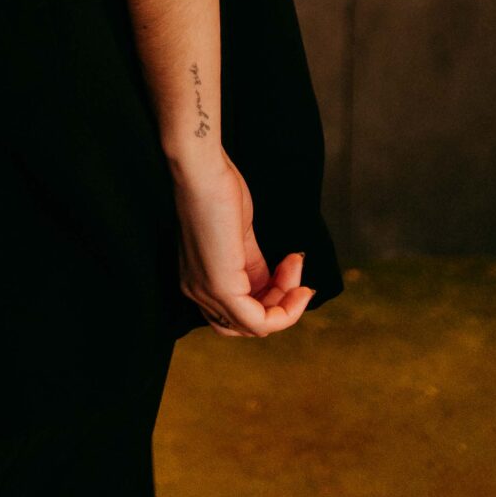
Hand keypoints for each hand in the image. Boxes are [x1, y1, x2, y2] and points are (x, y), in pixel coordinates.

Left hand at [171, 150, 312, 339]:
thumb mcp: (239, 238)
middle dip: (279, 304)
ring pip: (255, 327)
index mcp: (197, 280)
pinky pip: (259, 322)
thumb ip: (253, 267)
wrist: (203, 170)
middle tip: (296, 274)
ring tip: (296, 268)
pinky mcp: (221, 289)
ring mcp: (207, 293)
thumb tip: (275, 285)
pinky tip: (298, 287)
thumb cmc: (218, 192)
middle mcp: (197, 293)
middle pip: (246, 325)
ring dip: (287, 304)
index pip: (237, 312)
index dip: (270, 298)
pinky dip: (285, 312)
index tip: (292, 269)